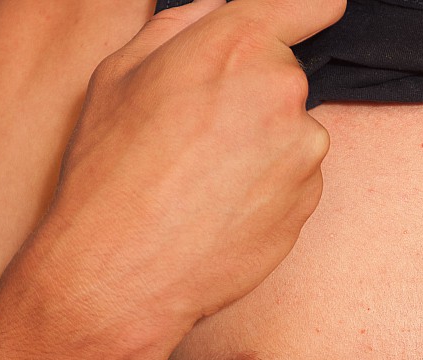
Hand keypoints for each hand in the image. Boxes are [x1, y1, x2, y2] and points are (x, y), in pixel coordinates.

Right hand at [31, 0, 345, 333]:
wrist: (122, 270)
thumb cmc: (111, 171)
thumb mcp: (120, 72)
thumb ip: (183, 27)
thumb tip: (218, 13)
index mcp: (236, 44)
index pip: (310, 2)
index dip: (304, 11)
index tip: (303, 18)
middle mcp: (282, 90)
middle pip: (283, 74)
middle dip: (250, 92)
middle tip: (194, 130)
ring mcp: (303, 149)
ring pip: (288, 129)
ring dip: (259, 144)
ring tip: (199, 178)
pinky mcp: (310, 198)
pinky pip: (293, 177)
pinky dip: (265, 187)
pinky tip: (218, 206)